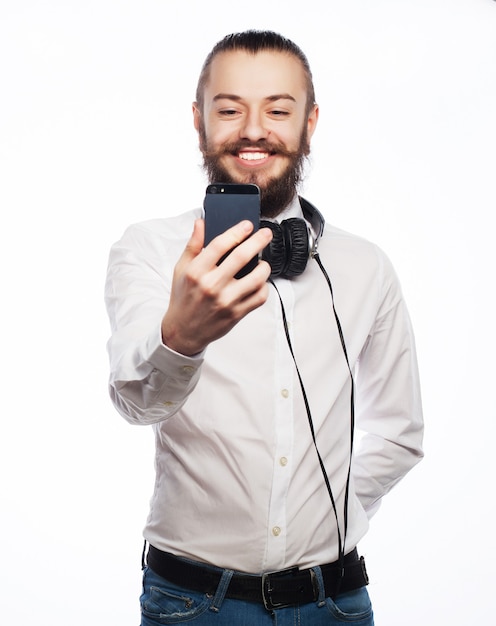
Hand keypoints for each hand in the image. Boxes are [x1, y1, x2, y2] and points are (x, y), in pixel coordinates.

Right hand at [161, 219, 272, 355]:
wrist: (183, 331)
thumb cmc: (183, 298)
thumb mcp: (181, 269)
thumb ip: (193, 245)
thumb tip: (201, 223)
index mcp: (196, 272)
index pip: (220, 244)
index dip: (237, 231)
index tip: (248, 225)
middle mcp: (211, 285)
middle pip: (241, 257)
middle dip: (258, 241)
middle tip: (266, 234)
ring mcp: (225, 301)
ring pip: (256, 278)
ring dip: (264, 266)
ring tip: (262, 263)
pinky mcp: (236, 314)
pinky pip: (259, 297)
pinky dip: (264, 287)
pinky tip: (259, 282)